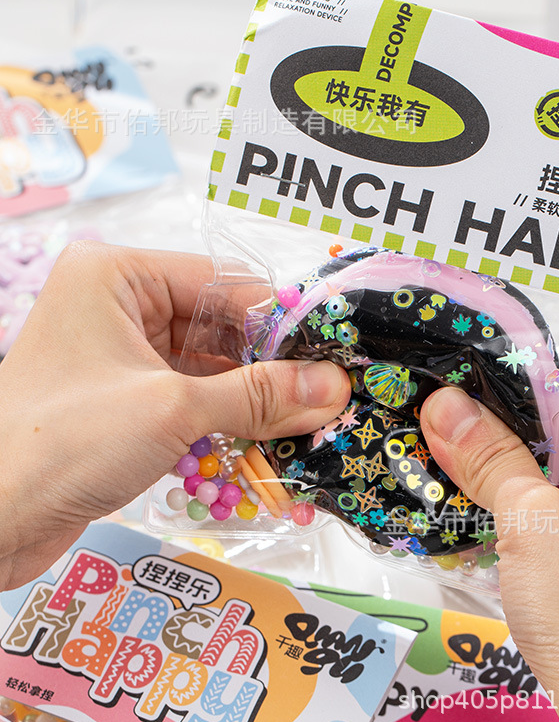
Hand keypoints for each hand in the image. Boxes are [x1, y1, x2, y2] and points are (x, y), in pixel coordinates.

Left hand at [0, 242, 349, 589]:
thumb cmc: (62, 445)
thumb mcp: (173, 409)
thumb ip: (260, 396)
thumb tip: (333, 387)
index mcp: (117, 276)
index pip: (222, 281)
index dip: (277, 318)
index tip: (329, 354)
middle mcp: (119, 306)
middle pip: (220, 325)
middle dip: (268, 365)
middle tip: (324, 395)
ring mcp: (122, 355)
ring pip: (210, 366)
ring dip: (253, 398)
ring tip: (307, 422)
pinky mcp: (126, 400)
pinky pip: (192, 397)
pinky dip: (228, 419)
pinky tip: (267, 440)